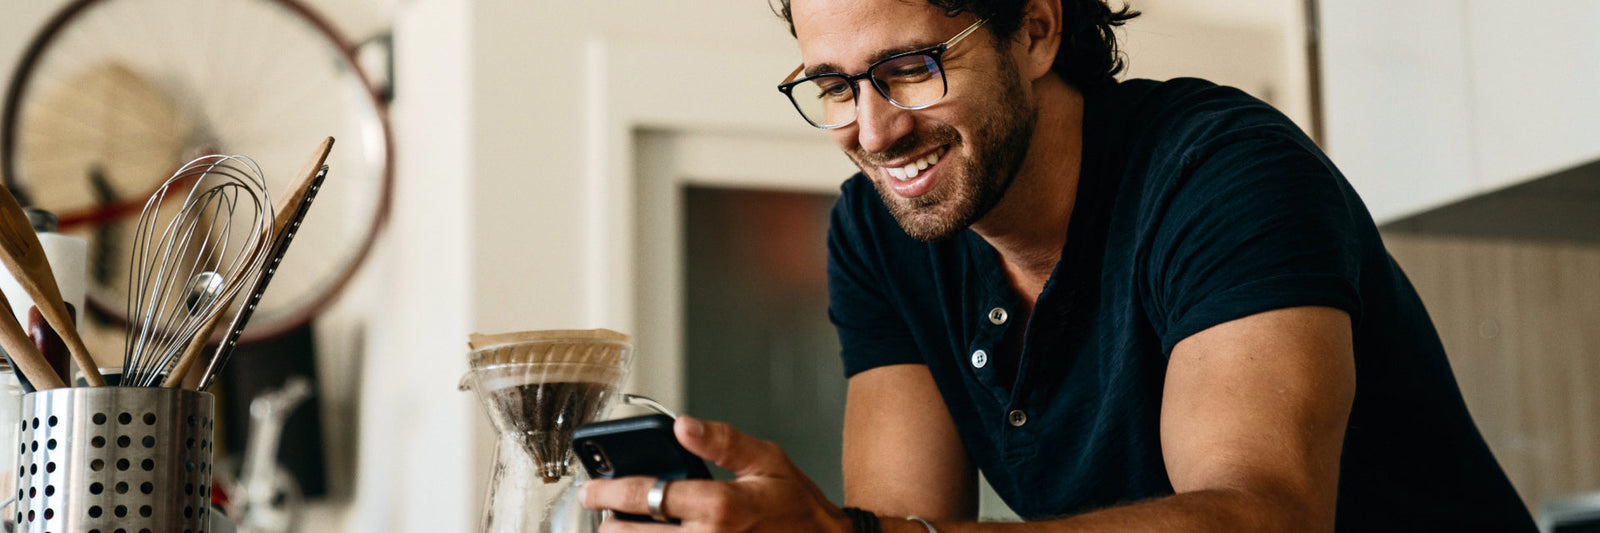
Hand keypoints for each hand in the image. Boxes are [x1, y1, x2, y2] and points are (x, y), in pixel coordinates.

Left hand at [579, 416, 851, 531]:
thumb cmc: (796, 505)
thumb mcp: (767, 460)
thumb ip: (723, 441)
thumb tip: (682, 425)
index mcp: (721, 506)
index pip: (648, 495)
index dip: (610, 491)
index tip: (590, 489)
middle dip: (610, 523)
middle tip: (602, 514)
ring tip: (618, 530)